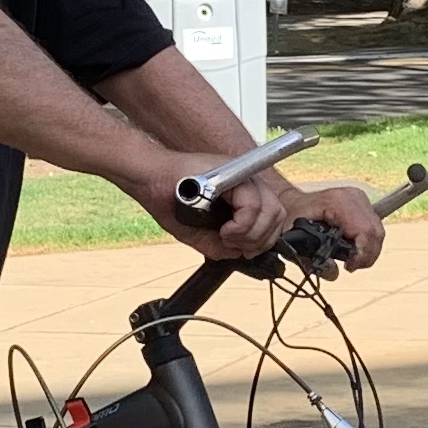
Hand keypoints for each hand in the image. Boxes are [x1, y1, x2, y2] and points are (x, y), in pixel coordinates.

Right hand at [145, 160, 291, 257]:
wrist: (149, 181)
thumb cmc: (170, 202)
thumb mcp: (199, 232)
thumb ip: (221, 244)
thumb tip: (242, 254)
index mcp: (243, 193)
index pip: (273, 217)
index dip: (263, 239)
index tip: (243, 249)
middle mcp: (247, 182)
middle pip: (277, 215)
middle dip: (258, 239)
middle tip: (234, 244)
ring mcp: (241, 175)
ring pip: (269, 211)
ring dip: (249, 234)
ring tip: (227, 236)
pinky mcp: (233, 172)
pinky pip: (252, 205)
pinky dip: (242, 226)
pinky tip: (225, 231)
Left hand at [283, 184, 384, 267]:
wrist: (291, 201)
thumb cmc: (291, 218)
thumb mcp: (295, 240)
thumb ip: (313, 259)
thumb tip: (334, 272)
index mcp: (338, 202)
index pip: (365, 231)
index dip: (362, 254)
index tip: (349, 266)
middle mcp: (353, 196)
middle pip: (375, 232)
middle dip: (367, 255)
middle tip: (351, 266)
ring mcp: (359, 197)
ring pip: (378, 230)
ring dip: (369, 250)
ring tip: (353, 260)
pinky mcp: (362, 201)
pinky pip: (374, 226)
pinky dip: (368, 241)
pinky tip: (355, 249)